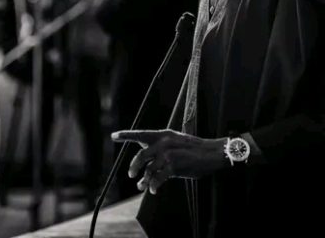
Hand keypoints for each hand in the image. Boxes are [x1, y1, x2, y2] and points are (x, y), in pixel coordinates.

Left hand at [111, 129, 227, 194]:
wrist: (211, 153)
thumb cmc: (194, 149)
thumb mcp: (176, 142)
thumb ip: (161, 149)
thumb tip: (146, 165)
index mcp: (163, 134)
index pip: (141, 134)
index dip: (126, 135)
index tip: (113, 136)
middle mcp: (163, 142)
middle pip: (141, 156)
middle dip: (134, 167)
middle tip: (131, 175)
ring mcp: (168, 154)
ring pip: (149, 170)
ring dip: (144, 180)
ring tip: (141, 186)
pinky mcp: (174, 166)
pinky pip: (158, 179)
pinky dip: (154, 186)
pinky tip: (154, 190)